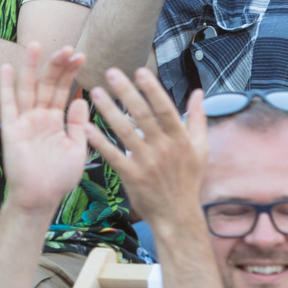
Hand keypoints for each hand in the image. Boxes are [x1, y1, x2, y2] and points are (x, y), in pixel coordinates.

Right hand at [0, 43, 90, 214]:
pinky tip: (7, 67)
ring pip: (27, 88)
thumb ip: (78, 124)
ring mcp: (24, 121)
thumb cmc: (59, 178)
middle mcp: (38, 116)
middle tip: (66, 47)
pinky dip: (6, 86)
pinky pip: (8, 104)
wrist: (41, 199)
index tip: (81, 55)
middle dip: (56, 65)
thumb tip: (81, 99)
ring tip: (35, 44)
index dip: (70, 72)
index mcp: (54, 120)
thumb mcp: (77, 148)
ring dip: (30, 67)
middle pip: (46, 84)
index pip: (62, 90)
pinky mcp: (11, 129)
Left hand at [86, 67, 207, 231]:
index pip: (165, 109)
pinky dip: (100, 141)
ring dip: (108, 111)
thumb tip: (199, 91)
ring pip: (124, 132)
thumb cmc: (188, 179)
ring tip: (95, 92)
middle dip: (125, 92)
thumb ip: (198, 117)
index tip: (140, 71)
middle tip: (110, 72)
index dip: (152, 90)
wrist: (177, 215)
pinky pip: (113, 155)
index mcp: (180, 139)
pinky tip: (86, 127)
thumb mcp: (201, 148)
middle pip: (142, 115)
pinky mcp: (131, 177)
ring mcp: (146, 163)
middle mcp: (163, 148)